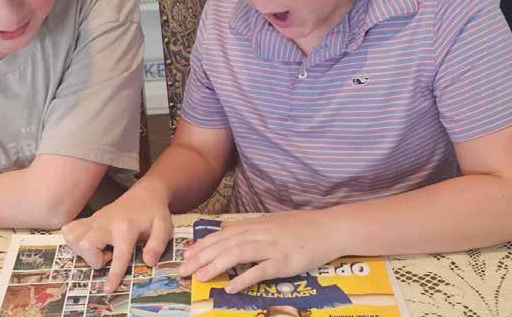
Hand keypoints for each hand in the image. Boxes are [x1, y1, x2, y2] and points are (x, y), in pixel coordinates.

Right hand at [62, 182, 172, 292]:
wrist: (145, 193)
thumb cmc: (154, 212)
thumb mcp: (163, 227)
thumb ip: (157, 245)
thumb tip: (148, 262)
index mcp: (126, 227)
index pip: (119, 255)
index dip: (114, 274)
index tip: (108, 289)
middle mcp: (106, 222)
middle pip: (86, 246)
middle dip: (94, 259)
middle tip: (109, 255)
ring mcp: (95, 219)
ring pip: (74, 239)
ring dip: (84, 251)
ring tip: (100, 249)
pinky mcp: (89, 218)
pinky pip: (69, 230)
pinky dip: (74, 240)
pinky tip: (88, 242)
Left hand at [179, 211, 340, 293]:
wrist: (329, 228)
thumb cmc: (300, 227)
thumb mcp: (270, 223)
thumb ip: (249, 229)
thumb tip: (227, 234)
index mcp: (254, 225)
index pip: (221, 235)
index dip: (202, 246)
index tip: (185, 256)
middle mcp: (259, 234)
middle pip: (224, 245)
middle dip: (201, 258)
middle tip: (183, 271)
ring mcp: (271, 247)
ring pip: (237, 254)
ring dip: (216, 266)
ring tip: (200, 278)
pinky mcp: (284, 262)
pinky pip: (261, 270)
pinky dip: (244, 279)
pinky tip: (231, 288)